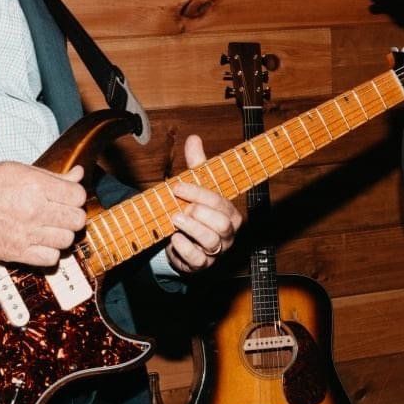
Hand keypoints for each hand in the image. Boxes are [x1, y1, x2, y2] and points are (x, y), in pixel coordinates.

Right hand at [0, 161, 87, 267]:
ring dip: (63, 234)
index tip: (68, 197)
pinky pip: (51, 259)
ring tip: (51, 228)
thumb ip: (53, 176)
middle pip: (77, 220)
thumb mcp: (21, 170)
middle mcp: (34, 210)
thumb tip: (79, 174)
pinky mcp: (17, 252)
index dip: (76, 196)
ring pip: (67, 241)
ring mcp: (26, 234)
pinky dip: (51, 253)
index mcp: (36, 187)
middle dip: (73, 216)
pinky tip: (42, 243)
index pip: (78, 196)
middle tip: (62, 213)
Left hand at [163, 135, 242, 274]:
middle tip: (180, 207)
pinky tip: (174, 239)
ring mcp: (216, 251)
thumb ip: (197, 166)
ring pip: (212, 242)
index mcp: (229, 212)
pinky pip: (198, 260)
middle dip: (200, 213)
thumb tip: (194, 138)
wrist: (182, 242)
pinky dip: (185, 249)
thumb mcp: (196, 188)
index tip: (178, 186)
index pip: (220, 201)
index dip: (199, 193)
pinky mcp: (201, 265)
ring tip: (175, 220)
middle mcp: (227, 233)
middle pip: (222, 223)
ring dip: (192, 229)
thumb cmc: (194, 212)